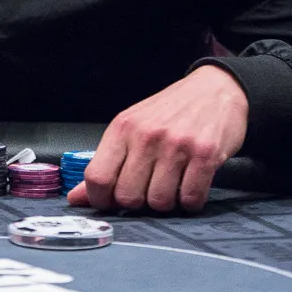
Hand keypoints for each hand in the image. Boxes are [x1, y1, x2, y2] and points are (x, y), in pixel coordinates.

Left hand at [67, 66, 248, 212]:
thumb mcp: (132, 127)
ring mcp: (176, 145)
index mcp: (122, 127)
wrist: (215, 89)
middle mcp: (146, 135)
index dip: (100, 199)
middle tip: (148, 189)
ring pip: (159, 202)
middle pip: (127, 197)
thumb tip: (76, 197)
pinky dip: (191, 200)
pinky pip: (191, 199)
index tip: (110, 201)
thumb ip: (106, 162)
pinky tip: (191, 184)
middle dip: (137, 203)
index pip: (96, 177)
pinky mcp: (205, 154)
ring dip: (167, 202)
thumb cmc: (170, 111)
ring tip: (172, 183)